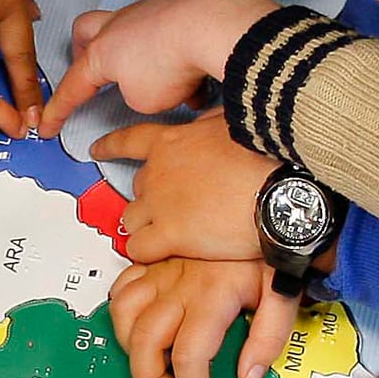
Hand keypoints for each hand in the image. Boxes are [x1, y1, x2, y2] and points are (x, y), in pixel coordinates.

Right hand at [39, 0, 277, 135]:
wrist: (210, 26)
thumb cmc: (172, 60)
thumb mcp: (143, 101)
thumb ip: (136, 97)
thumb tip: (148, 88)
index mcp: (101, 51)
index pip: (71, 86)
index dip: (58, 110)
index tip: (47, 125)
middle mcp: (120, 26)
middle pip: (86, 32)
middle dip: (84, 53)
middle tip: (93, 74)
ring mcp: (148, 11)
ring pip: (131, 33)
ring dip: (141, 60)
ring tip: (164, 85)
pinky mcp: (178, 6)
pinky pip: (167, 33)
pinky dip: (176, 55)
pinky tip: (195, 75)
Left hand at [92, 112, 273, 262]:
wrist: (281, 191)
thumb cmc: (267, 158)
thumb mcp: (232, 126)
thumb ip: (209, 127)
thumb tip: (207, 123)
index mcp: (173, 143)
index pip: (130, 141)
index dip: (111, 146)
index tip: (97, 150)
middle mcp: (158, 172)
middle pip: (136, 187)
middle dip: (149, 200)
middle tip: (172, 210)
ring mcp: (160, 204)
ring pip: (130, 220)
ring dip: (145, 228)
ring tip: (169, 235)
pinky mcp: (169, 235)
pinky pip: (138, 249)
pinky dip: (146, 254)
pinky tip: (164, 254)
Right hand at [107, 258, 304, 377]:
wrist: (263, 205)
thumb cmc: (271, 246)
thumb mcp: (284, 292)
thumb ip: (268, 338)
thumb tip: (249, 376)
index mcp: (211, 297)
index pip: (189, 356)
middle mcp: (180, 284)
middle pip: (144, 343)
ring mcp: (162, 270)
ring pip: (123, 314)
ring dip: (130, 347)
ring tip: (152, 360)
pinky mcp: (155, 260)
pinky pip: (121, 285)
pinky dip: (121, 307)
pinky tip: (139, 321)